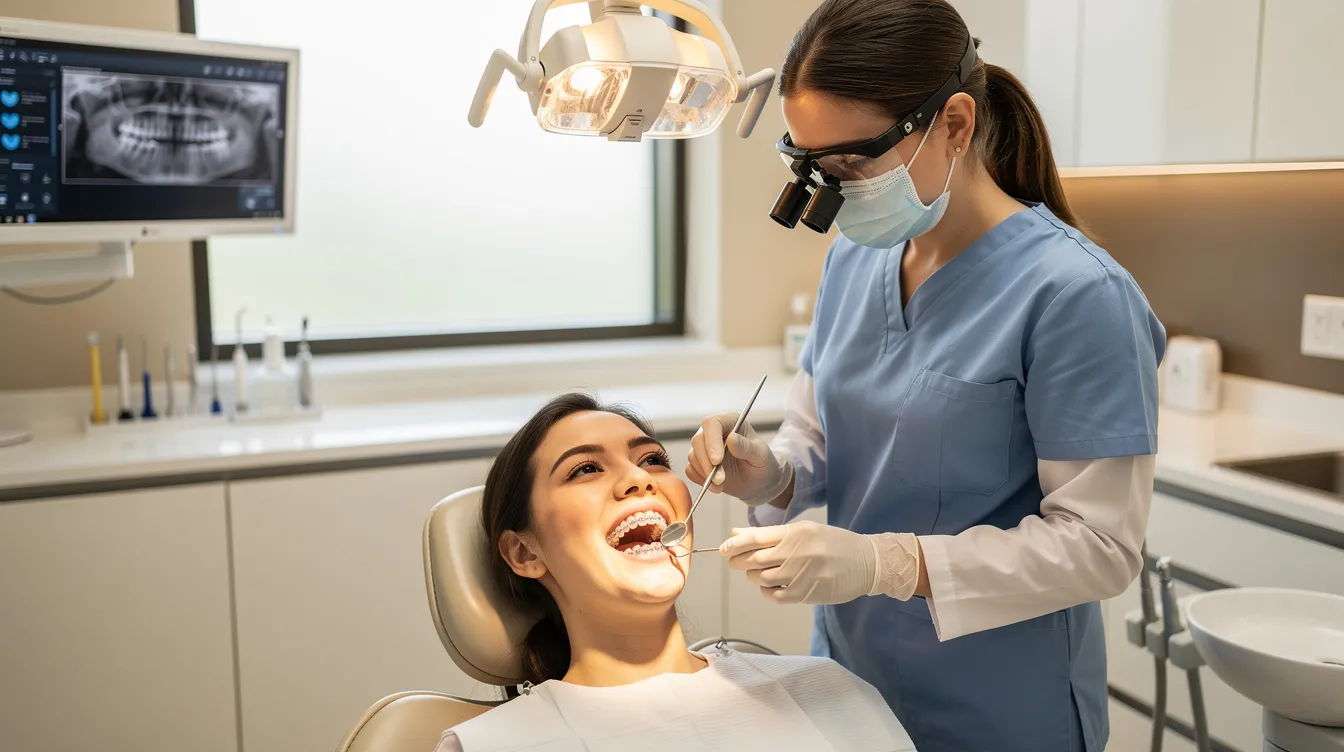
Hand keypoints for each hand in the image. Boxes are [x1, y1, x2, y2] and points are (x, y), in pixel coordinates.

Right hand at [687, 413, 792, 505]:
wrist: (759, 482)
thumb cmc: (763, 464)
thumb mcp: (761, 456)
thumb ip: (746, 447)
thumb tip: (731, 439)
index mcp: (730, 422)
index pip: (712, 423)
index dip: (712, 441)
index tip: (717, 460)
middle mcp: (715, 432)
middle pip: (698, 440)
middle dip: (707, 462)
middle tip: (720, 479)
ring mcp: (705, 448)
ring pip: (693, 456)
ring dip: (705, 473)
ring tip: (721, 484)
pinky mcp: (700, 463)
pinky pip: (691, 470)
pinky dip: (701, 480)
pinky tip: (716, 487)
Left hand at [722, 521, 920, 604]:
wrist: (866, 562)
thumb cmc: (833, 543)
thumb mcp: (804, 530)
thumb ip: (770, 534)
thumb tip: (737, 534)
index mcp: (795, 533)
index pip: (755, 538)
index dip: (734, 544)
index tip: (723, 549)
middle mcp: (796, 553)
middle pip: (753, 559)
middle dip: (738, 561)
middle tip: (734, 561)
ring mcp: (799, 575)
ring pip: (759, 578)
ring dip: (753, 575)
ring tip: (760, 571)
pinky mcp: (804, 594)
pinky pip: (772, 595)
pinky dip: (765, 591)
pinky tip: (770, 585)